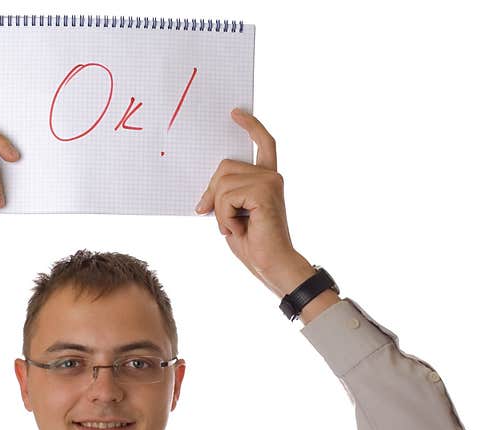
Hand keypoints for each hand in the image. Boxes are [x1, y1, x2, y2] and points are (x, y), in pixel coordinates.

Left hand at [195, 109, 301, 295]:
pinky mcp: (264, 191)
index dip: (251, 126)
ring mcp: (270, 181)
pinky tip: (237, 228)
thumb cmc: (253, 244)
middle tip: (209, 214)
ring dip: (219, 210)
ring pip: (222, 183)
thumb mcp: (231, 214)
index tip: (235, 114)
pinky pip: (226, 197)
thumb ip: (224, 194)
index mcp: (267, 179)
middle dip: (211, 192)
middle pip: (225, 167)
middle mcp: (271, 176)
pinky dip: (224, 217)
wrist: (271, 264)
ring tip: (233, 227)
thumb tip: (208, 188)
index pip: (263, 144)